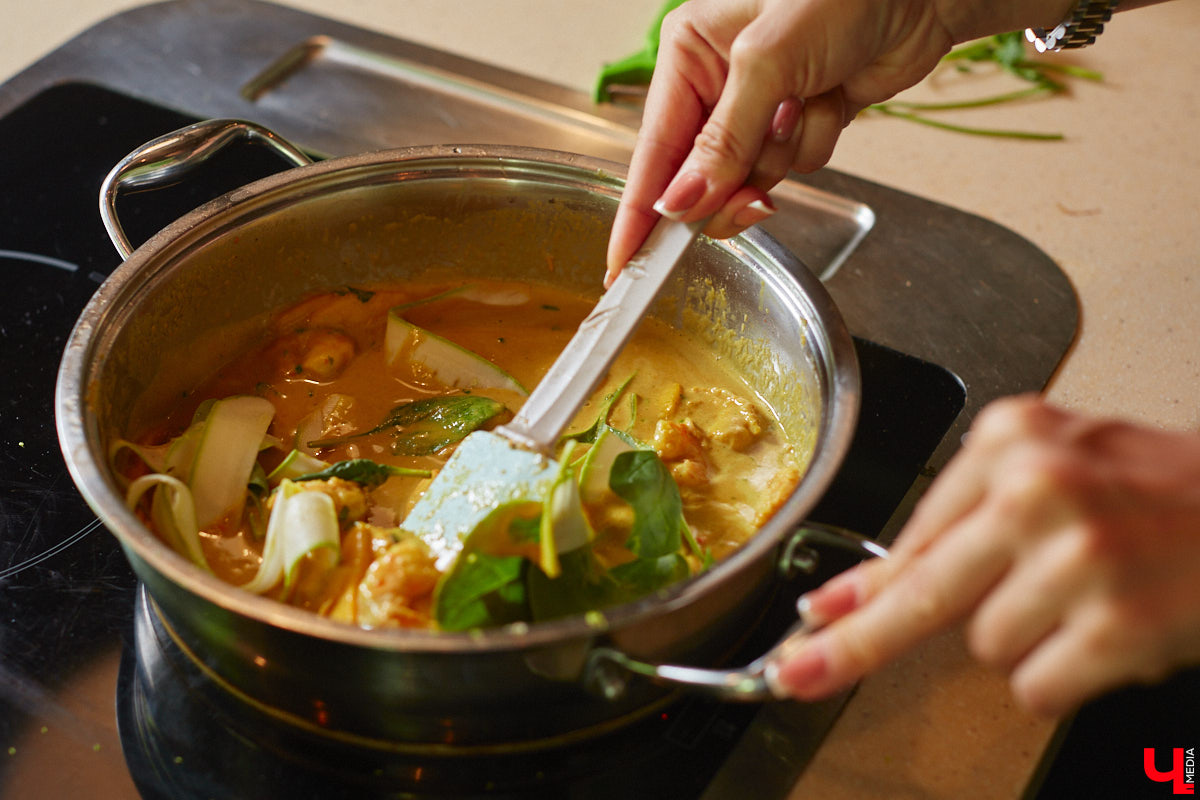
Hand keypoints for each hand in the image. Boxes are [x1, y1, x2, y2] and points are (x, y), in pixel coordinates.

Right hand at [605, 0, 957, 283]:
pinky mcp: (796, 125)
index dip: (640, 214)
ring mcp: (757, 109)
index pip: (652, 150)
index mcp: (688, 53)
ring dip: (784, 154)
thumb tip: (681, 202)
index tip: (625, 265)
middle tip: (756, 187)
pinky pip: (791, 169)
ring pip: (749, 179)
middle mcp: (715, 84)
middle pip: (699, 179)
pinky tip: (832, 100)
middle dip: (733, 183)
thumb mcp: (769, 62)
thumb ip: (722, 141)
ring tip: (808, 102)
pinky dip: (816, 144)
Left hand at [773, 395, 1199, 715]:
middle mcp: (1039, 487)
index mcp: (1013, 440)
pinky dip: (1064, 677)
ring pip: (986, 646)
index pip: (914, 535)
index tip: (811, 624)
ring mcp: (1079, 555)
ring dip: (1029, 639)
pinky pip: (1036, 686)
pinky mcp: (1119, 622)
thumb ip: (963, 523)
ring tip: (1088, 597)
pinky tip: (1108, 632)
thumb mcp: (1055, 470)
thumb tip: (862, 591)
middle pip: (921, 594)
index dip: (858, 591)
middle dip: (858, 644)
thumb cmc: (1159, 492)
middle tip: (802, 673)